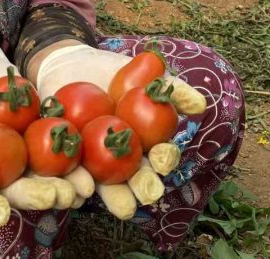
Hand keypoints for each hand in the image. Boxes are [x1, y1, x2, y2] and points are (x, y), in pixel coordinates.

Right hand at [0, 45, 82, 227]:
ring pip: (45, 175)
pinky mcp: (44, 135)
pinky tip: (93, 166)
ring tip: (80, 188)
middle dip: (36, 195)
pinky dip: (78, 159)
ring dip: (64, 184)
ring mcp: (23, 157)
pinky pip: (63, 149)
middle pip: (18, 189)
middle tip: (54, 197)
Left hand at [33, 44, 203, 218]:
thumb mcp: (145, 74)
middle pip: (137, 179)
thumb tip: (200, 104)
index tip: (161, 159)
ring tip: (114, 203)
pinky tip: (77, 192)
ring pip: (107, 186)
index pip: (160, 156)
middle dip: (141, 188)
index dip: (164, 160)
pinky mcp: (69, 162)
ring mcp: (97, 164)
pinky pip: (73, 178)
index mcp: (147, 143)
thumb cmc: (112, 71)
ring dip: (111, 196)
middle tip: (145, 195)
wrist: (69, 65)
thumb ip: (172, 88)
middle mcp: (126, 161)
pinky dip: (75, 186)